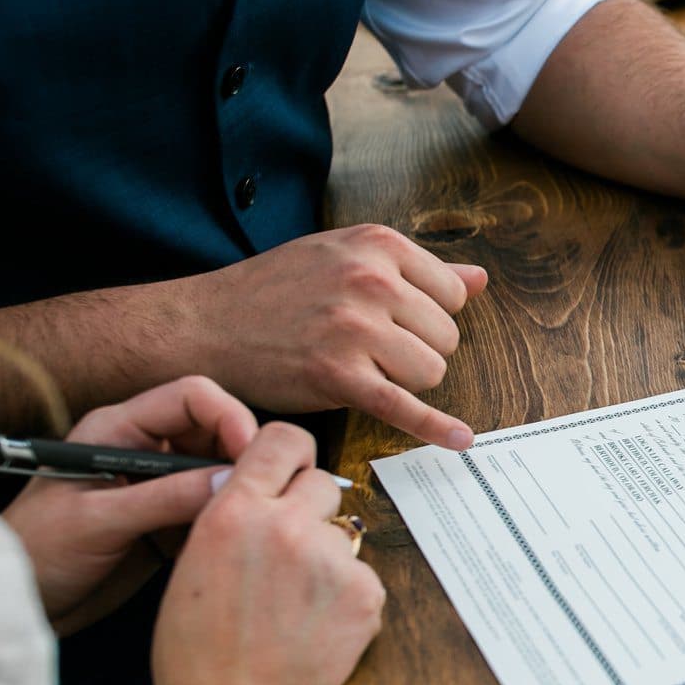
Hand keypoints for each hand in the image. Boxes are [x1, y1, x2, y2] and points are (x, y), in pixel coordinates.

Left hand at [2, 376, 256, 634]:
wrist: (18, 606)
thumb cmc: (37, 553)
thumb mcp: (97, 520)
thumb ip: (165, 498)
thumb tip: (233, 479)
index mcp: (119, 430)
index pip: (192, 398)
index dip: (230, 417)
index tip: (252, 454)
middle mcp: (145, 451)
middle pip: (216, 431)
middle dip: (243, 455)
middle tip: (263, 490)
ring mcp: (159, 488)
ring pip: (221, 472)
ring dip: (240, 490)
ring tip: (255, 518)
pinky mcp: (169, 524)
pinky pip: (214, 510)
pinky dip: (230, 520)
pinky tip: (237, 540)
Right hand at [151, 422, 384, 684]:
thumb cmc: (198, 655)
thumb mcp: (192, 566)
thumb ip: (231, 519)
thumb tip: (259, 493)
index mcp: (235, 512)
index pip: (282, 440)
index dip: (291, 454)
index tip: (292, 469)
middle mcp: (287, 525)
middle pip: (322, 483)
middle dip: (310, 510)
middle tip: (291, 553)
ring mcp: (332, 558)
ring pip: (342, 534)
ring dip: (327, 559)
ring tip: (296, 607)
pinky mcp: (365, 592)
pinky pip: (362, 576)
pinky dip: (346, 598)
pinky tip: (317, 629)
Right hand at [178, 225, 487, 447]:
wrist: (204, 325)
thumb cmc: (273, 290)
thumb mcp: (342, 255)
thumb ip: (417, 267)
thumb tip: (480, 279)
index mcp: (378, 245)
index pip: (452, 294)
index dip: (427, 315)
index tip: (394, 322)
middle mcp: (371, 281)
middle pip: (446, 337)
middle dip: (415, 350)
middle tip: (366, 348)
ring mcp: (355, 329)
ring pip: (431, 372)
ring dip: (404, 380)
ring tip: (359, 367)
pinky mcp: (339, 376)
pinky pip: (404, 407)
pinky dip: (434, 427)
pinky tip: (459, 439)